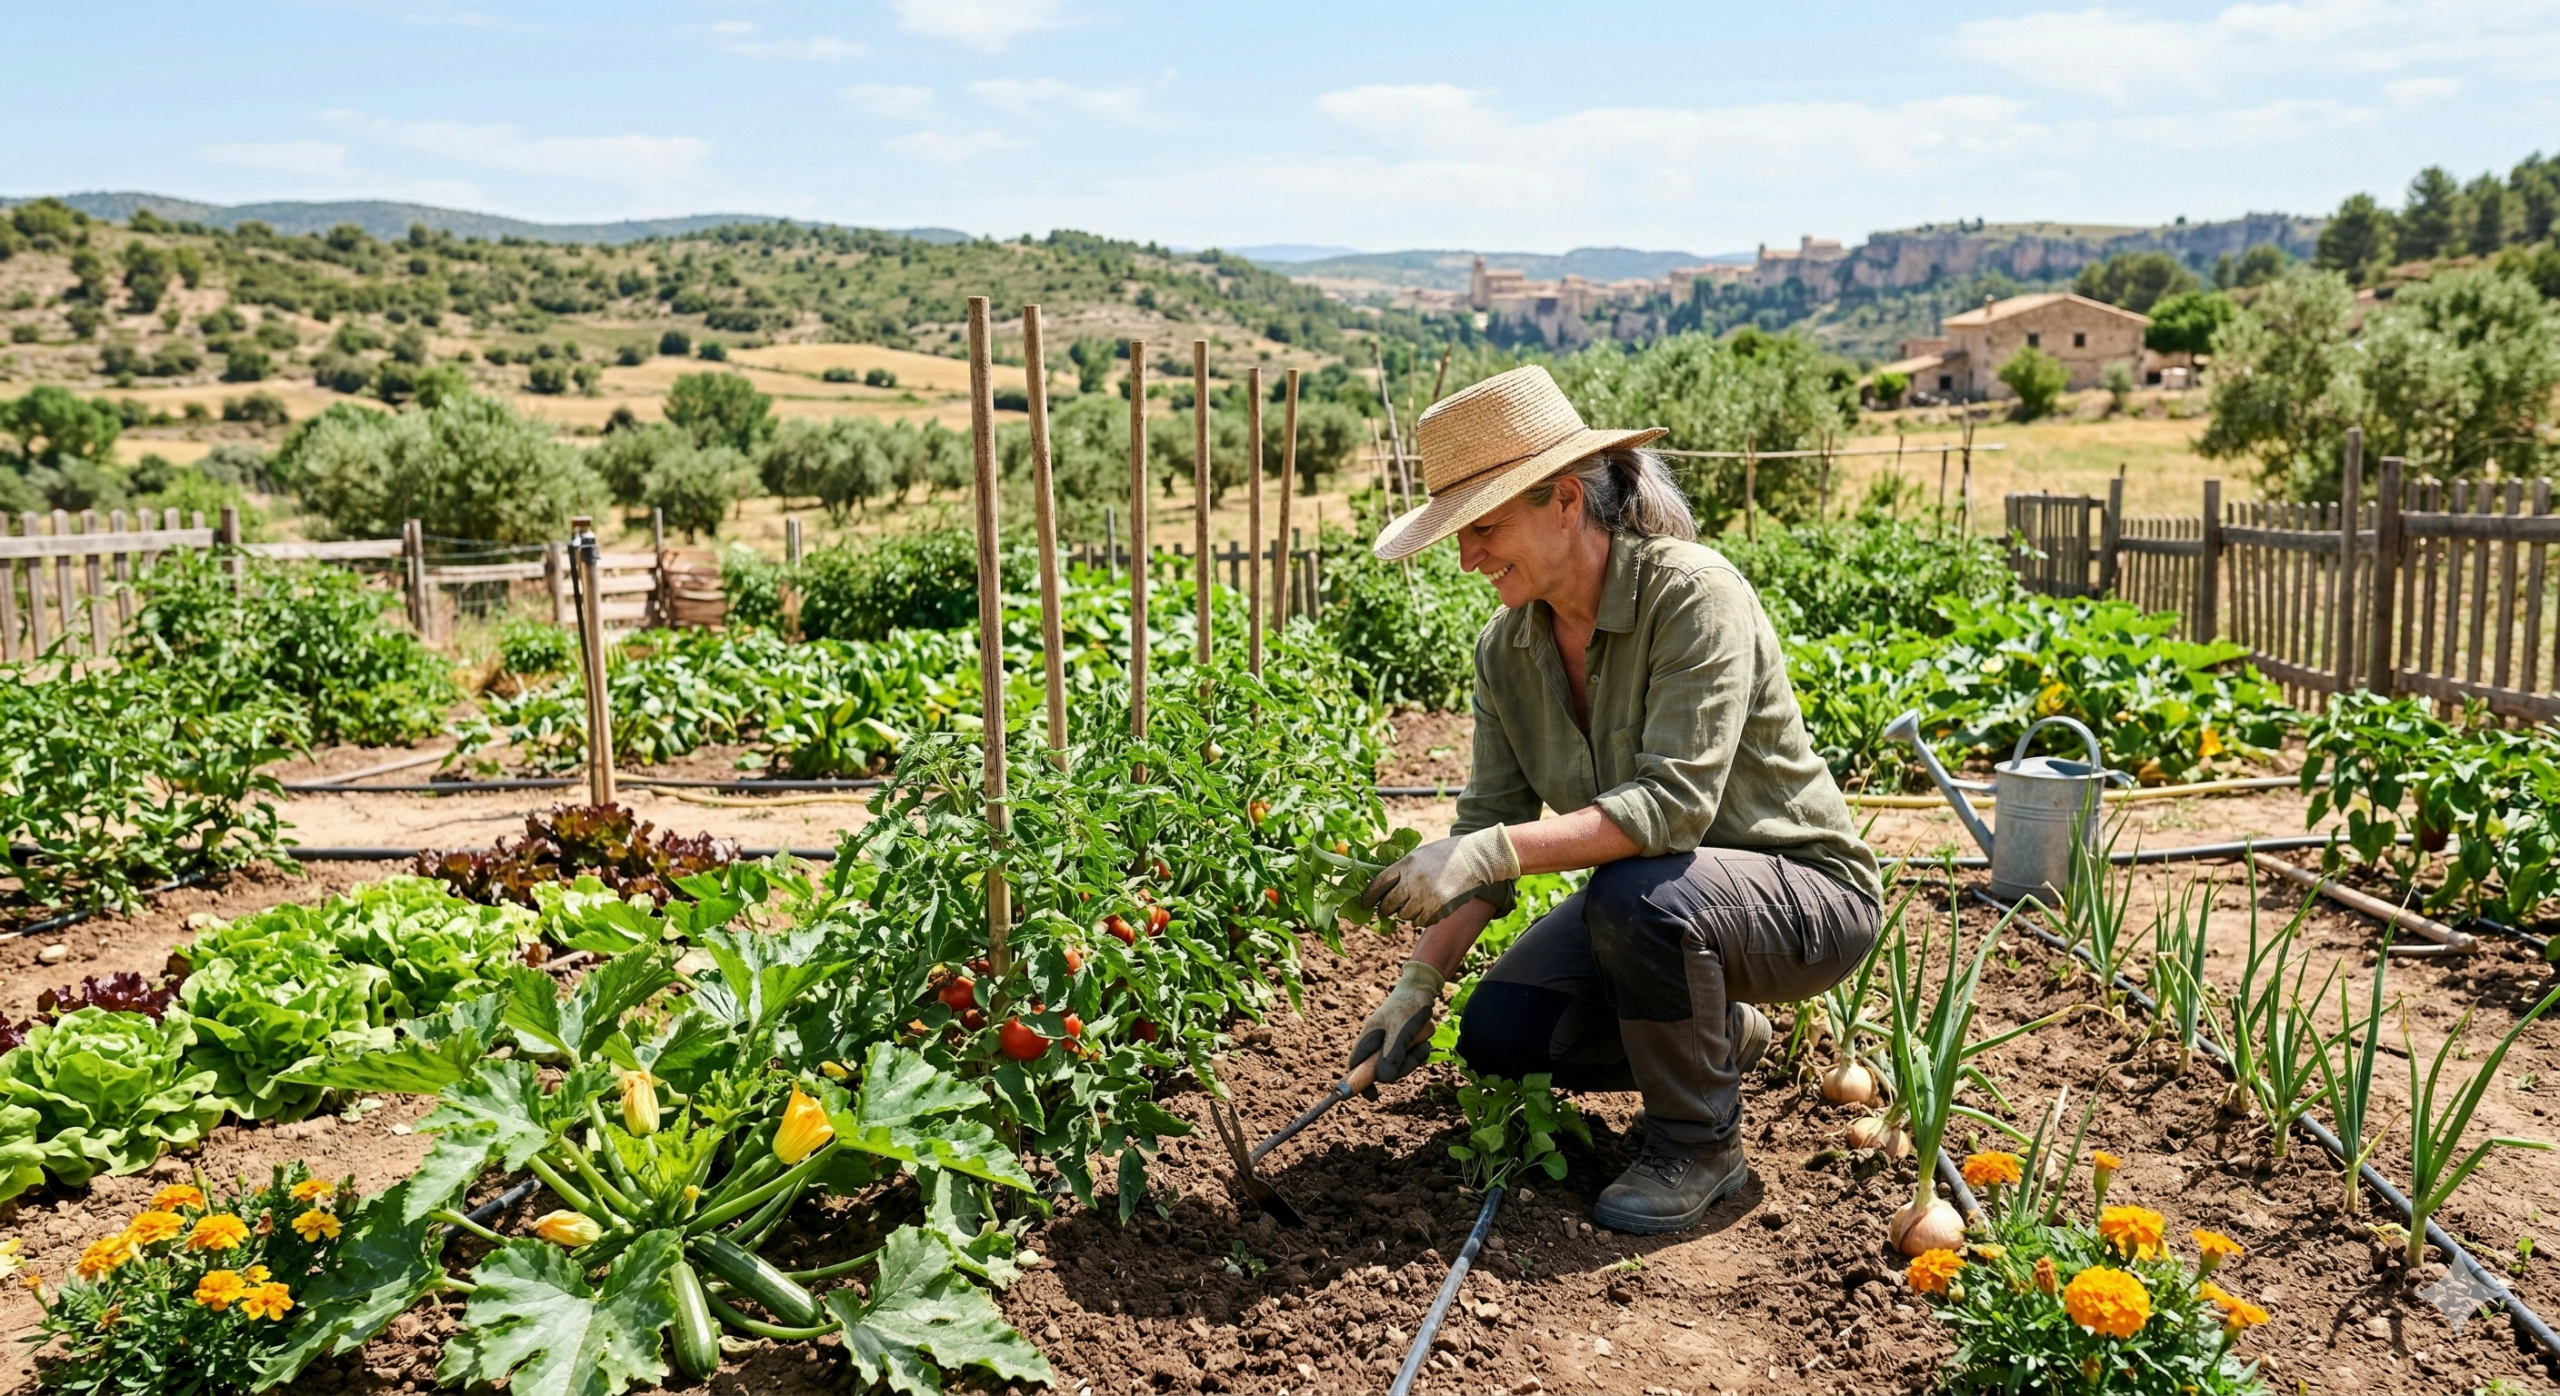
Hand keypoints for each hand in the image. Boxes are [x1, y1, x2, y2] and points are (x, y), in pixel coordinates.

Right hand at [1350, 960, 1444, 1083]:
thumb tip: (1383, 1079)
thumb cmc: (1407, 1007)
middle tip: (1412, 1055)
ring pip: (1398, 1066)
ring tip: (1421, 1042)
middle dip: (1400, 1068)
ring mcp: (1388, 1044)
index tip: (1373, 1096)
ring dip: (1412, 1058)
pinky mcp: (1401, 1043)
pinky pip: (1408, 1058)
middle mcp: (1375, 1044)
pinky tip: (1424, 1040)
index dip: (1359, 1084)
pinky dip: (1418, 1052)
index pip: (1356, 1067)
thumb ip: (1391, 1055)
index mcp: (1367, 1040)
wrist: (1421, 989)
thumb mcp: (1400, 1031)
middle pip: (1381, 1072)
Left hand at [1360, 826, 1518, 925]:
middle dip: (1386, 909)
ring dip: (1407, 913)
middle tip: (1389, 909)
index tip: (1365, 904)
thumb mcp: (1419, 855)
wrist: (1475, 858)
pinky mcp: (1439, 910)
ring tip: (1417, 902)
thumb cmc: (1445, 854)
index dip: (1369, 897)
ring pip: (1404, 916)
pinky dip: (1422, 918)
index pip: (1378, 885)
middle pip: (1388, 905)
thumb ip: (1401, 870)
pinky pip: (1421, 922)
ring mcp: (1426, 897)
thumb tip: (1382, 889)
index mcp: (1405, 864)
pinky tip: (1430, 906)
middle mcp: (1413, 882)